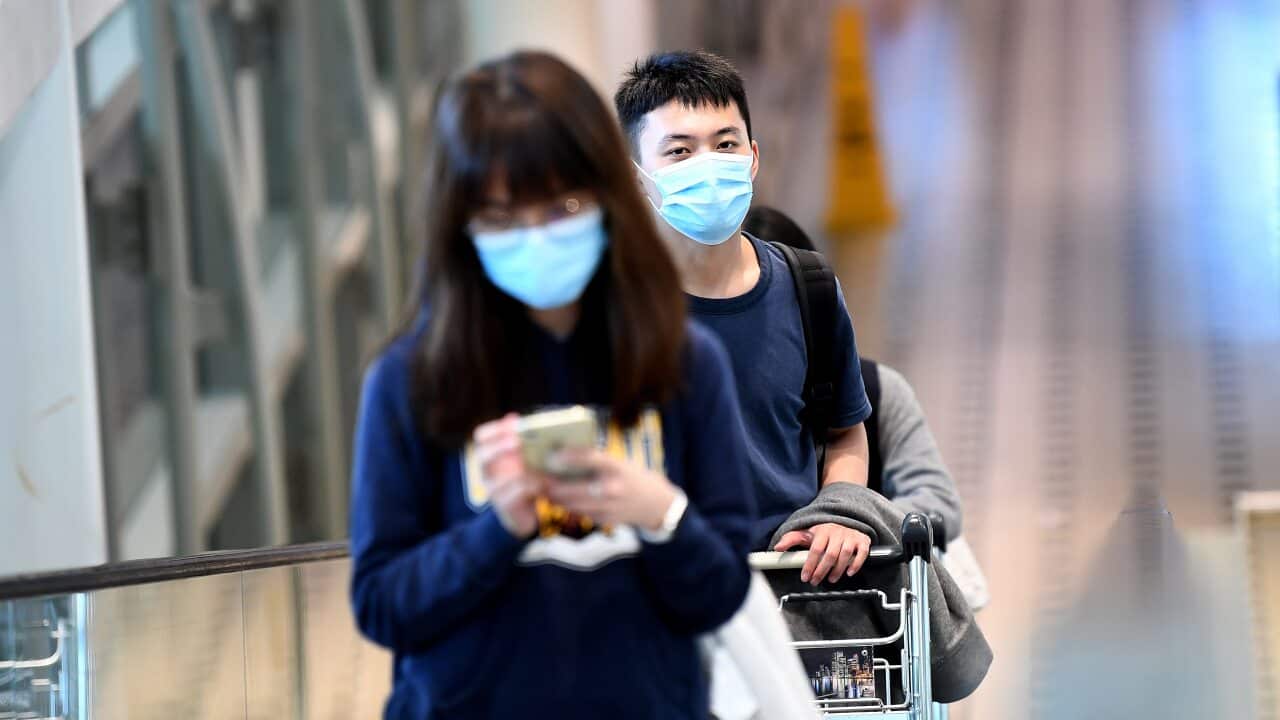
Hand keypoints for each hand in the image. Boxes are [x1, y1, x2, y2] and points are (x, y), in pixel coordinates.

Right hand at [473, 414, 542, 538]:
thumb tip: (514, 417)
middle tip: (519, 442)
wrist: (526, 512)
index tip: (515, 423)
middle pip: (483, 454)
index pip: (481, 436)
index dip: (496, 428)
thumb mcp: (526, 457)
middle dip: (501, 446)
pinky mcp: (504, 505)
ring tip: (541, 465)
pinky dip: (532, 487)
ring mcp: (493, 489)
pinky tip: (546, 483)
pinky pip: (515, 494)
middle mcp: (486, 471)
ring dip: (522, 470)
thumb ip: (522, 439)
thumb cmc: (527, 478)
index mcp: (490, 454)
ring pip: (500, 477)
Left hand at [544, 449, 677, 529]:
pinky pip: (581, 513)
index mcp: (617, 467)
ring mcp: (610, 506)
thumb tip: (564, 454)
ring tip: (545, 490)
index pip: (590, 458)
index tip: (552, 455)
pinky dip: (569, 507)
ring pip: (573, 504)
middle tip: (539, 480)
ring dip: (556, 498)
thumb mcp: (621, 463)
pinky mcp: (606, 520)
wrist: (657, 504)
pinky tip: (561, 501)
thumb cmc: (633, 477)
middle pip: (574, 488)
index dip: (569, 456)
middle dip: (553, 485)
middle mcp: (613, 487)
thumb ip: (597, 460)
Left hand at [774, 523, 871, 584]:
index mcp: (822, 531)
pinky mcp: (862, 541)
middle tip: (815, 581)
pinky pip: (861, 553)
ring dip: (837, 570)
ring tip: (830, 579)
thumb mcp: (807, 533)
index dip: (810, 565)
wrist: (846, 521)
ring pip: (845, 555)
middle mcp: (837, 532)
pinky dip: (856, 564)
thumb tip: (777, 547)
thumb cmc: (824, 532)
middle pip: (830, 555)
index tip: (805, 577)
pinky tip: (849, 572)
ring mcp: (850, 536)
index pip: (815, 549)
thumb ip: (791, 539)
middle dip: (821, 571)